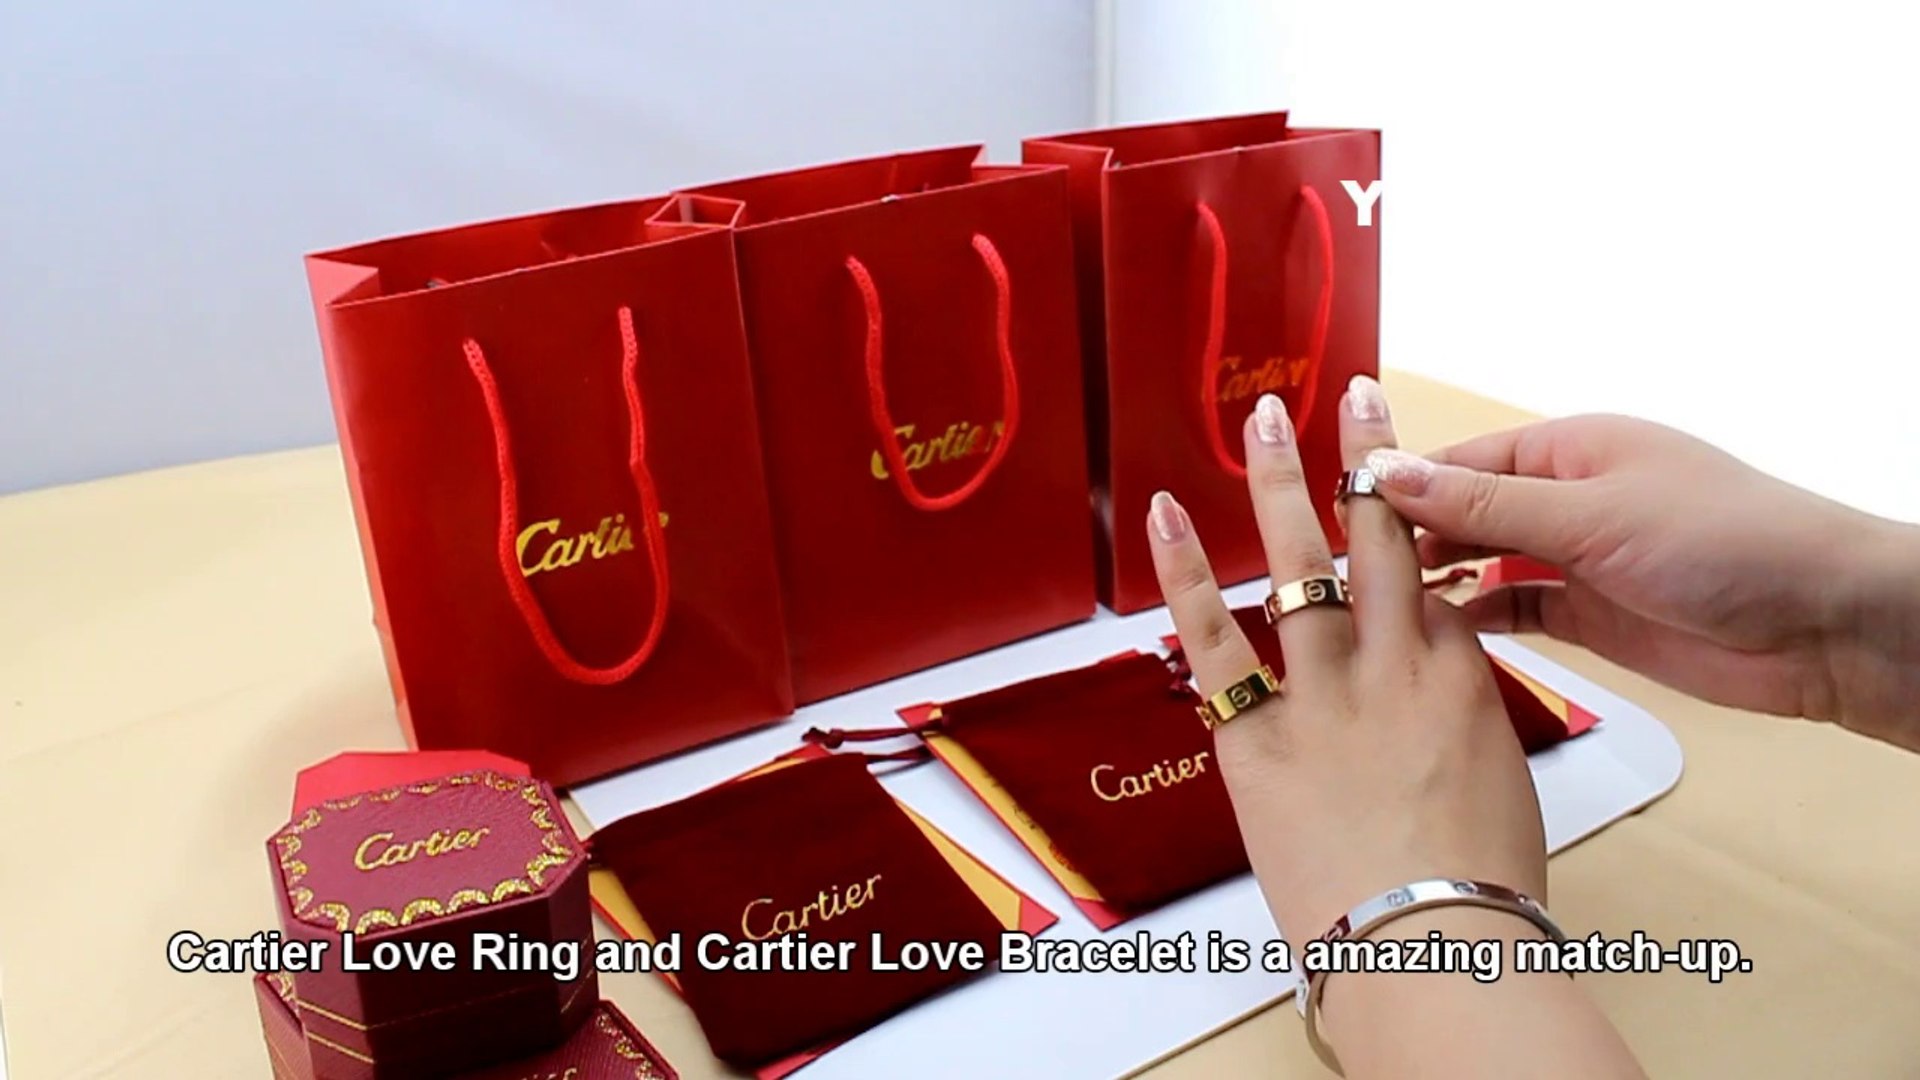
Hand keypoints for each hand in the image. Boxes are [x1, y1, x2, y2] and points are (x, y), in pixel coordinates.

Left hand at [1146, 377, 1640, 1077]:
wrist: (1432, 947)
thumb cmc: (1477, 890)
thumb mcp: (1497, 789)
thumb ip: (1461, 731)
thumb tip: (1436, 720)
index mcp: (1462, 677)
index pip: (1435, 582)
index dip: (1417, 531)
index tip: (1400, 486)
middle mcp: (1395, 664)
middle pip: (1381, 538)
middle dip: (1366, 459)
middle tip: (1351, 393)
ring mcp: (1323, 693)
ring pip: (1300, 564)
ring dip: (1279, 483)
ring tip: (1261, 418)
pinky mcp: (1256, 736)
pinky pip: (1212, 641)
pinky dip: (1185, 575)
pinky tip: (1164, 516)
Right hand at [1363, 415, 1919, 748]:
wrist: (1823, 624)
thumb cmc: (1724, 541)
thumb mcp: (1591, 515)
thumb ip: (1484, 505)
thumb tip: (1387, 472)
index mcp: (1570, 448)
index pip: (1459, 462)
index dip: (1397, 486)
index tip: (1332, 515)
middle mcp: (1567, 497)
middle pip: (1464, 512)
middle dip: (1407, 536)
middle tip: (1338, 574)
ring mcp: (1579, 558)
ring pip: (1483, 564)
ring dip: (1437, 581)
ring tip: (1371, 608)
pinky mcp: (1593, 616)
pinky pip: (1516, 611)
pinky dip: (1477, 619)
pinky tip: (1435, 636)